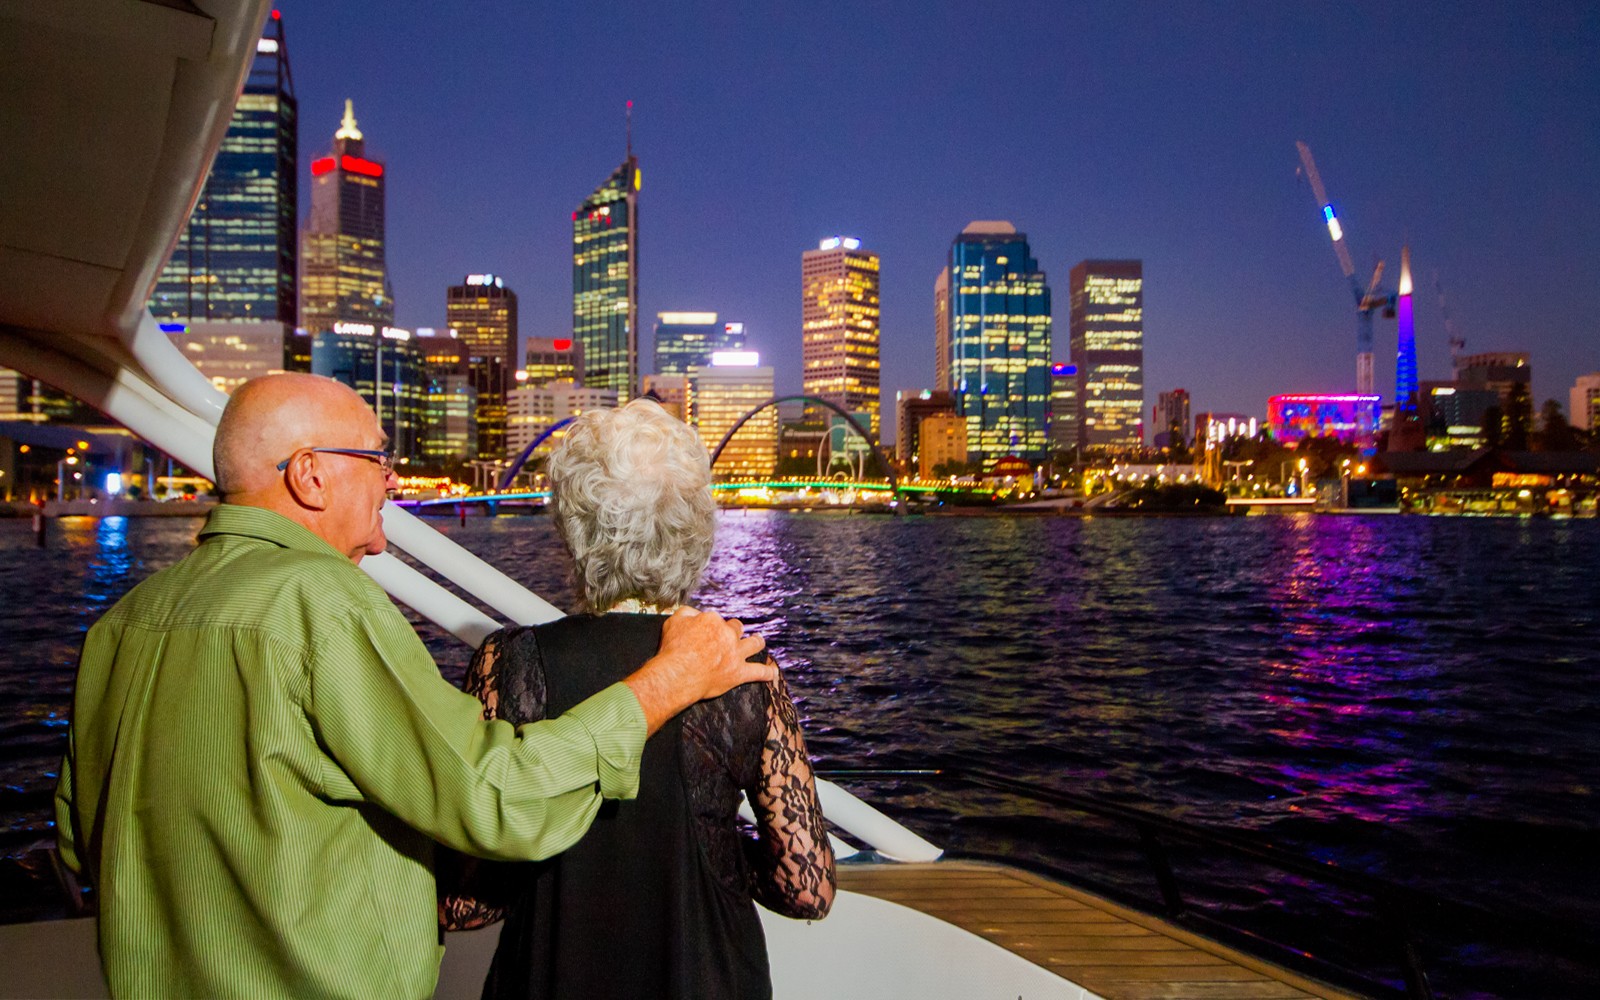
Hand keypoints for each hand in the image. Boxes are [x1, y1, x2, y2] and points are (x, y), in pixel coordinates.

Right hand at [624, 607, 772, 734]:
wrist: (678, 674)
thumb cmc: (673, 649)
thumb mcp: (673, 622)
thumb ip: (686, 613)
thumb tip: (694, 613)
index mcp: (712, 620)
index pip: (715, 619)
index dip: (710, 626)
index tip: (705, 633)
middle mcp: (727, 634)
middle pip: (736, 628)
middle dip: (734, 631)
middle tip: (730, 637)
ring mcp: (735, 653)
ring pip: (753, 644)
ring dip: (757, 642)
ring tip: (759, 641)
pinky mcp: (739, 672)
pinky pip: (758, 672)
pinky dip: (766, 673)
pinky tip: (772, 673)